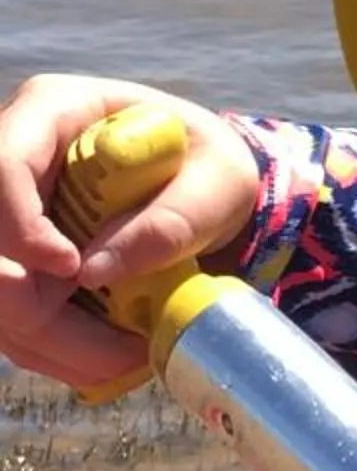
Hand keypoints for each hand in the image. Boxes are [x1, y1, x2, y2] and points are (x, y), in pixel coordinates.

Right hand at [0, 75, 258, 386]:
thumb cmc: (210, 168)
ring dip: (51, 341)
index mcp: (56, 111)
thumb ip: (170, 220)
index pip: (4, 164)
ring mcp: (7, 218)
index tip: (70, 270)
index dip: (20, 224)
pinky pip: (12, 323)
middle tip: (110, 339)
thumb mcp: (220, 182)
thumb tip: (95, 271)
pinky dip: (57, 352)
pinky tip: (113, 359)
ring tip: (131, 356)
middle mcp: (16, 160)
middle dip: (29, 304)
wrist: (206, 193)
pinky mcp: (14, 265)